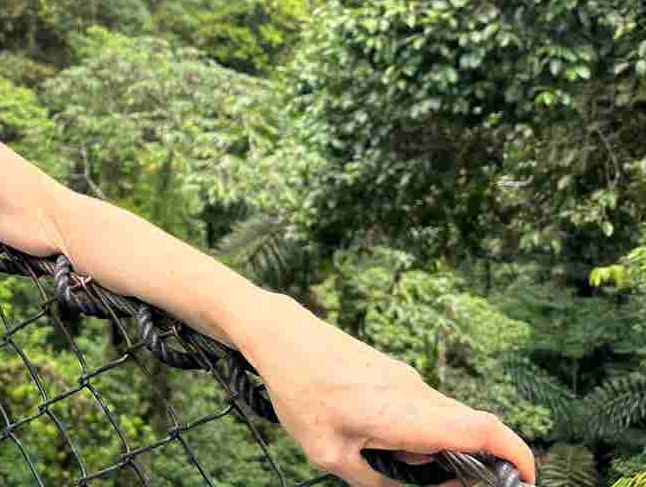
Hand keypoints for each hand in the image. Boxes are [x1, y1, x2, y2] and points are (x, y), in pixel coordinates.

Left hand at [238, 296, 535, 486]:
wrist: (280, 335)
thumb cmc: (300, 392)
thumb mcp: (330, 455)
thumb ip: (377, 481)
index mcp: (406, 413)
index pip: (482, 430)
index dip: (516, 456)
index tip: (526, 480)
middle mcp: (416, 392)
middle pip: (469, 431)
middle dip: (471, 466)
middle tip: (444, 484)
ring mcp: (406, 379)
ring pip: (440, 422)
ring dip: (431, 450)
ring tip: (385, 458)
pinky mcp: (394, 373)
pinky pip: (420, 409)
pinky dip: (413, 432)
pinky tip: (373, 437)